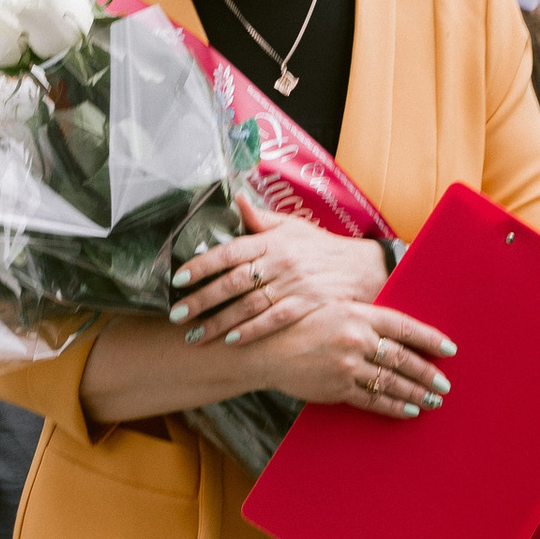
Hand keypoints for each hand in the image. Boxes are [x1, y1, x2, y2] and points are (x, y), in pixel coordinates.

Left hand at [172, 200, 386, 352]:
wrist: (363, 267)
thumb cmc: (320, 246)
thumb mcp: (291, 226)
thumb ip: (259, 218)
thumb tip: (234, 197)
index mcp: (271, 240)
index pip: (230, 251)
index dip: (202, 264)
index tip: (178, 277)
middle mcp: (279, 262)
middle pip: (233, 282)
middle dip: (201, 299)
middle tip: (177, 313)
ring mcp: (293, 285)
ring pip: (248, 305)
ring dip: (219, 322)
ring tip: (194, 335)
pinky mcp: (306, 306)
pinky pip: (274, 320)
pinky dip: (252, 331)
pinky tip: (231, 341)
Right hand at [255, 288, 454, 419]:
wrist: (264, 348)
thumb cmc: (298, 324)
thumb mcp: (332, 309)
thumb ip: (363, 318)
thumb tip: (396, 332)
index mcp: (358, 314)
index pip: (404, 327)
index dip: (429, 339)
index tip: (449, 349)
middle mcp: (356, 339)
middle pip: (403, 358)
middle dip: (427, 373)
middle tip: (445, 384)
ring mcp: (348, 365)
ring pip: (391, 382)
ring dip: (416, 393)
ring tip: (434, 401)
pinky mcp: (338, 387)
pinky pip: (373, 400)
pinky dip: (394, 406)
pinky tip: (408, 410)